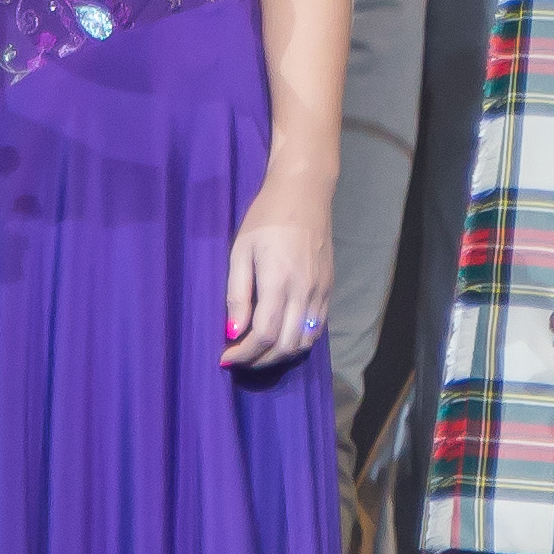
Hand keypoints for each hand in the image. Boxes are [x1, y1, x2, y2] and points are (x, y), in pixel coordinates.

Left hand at [223, 185, 338, 371]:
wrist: (305, 194)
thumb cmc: (265, 218)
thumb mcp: (241, 251)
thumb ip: (237, 294)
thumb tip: (233, 332)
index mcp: (279, 281)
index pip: (264, 335)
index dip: (243, 354)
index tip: (225, 357)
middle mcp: (304, 292)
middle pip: (285, 346)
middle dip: (259, 360)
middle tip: (239, 358)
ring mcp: (321, 292)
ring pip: (304, 342)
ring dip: (280, 355)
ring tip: (258, 351)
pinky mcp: (329, 290)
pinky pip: (316, 329)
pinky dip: (297, 342)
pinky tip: (280, 337)